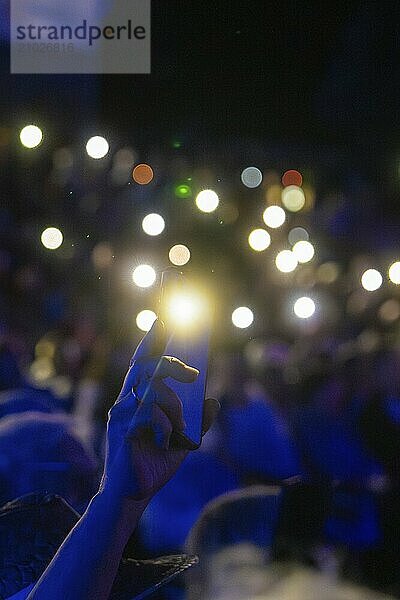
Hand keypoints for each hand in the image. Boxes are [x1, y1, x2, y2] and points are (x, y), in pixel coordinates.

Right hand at [100, 319, 218, 504]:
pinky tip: (165, 444)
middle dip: (173, 365)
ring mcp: (122, 414)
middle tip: (194, 375)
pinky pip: (151, 414)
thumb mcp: (184, 440)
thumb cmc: (156, 463)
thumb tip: (213, 400)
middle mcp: (126, 401)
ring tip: (179, 428)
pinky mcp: (123, 429)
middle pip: (147, 367)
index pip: (141, 362)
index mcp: (137, 399)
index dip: (149, 341)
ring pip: (153, 389)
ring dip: (174, 405)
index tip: (160, 321)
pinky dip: (166, 428)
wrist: (134, 494)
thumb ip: (197, 420)